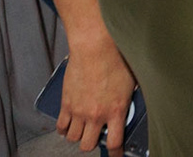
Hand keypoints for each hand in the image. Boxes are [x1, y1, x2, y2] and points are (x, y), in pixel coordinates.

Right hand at [58, 38, 136, 152]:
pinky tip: (68, 124)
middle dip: (93, 143)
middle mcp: (96, 115)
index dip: (115, 154)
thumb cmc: (117, 59)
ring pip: (73, 138)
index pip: (114, 143)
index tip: (115, 155)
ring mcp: (79, 111)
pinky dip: (63, 128)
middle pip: (88, 145)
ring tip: (83, 128)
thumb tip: (129, 109)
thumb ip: (127, 100)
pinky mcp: (66, 104)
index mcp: (116, 110)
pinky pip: (60, 127)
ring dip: (78, 135)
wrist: (95, 46)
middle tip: (96, 135)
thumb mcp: (131, 83)